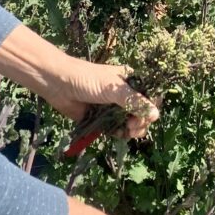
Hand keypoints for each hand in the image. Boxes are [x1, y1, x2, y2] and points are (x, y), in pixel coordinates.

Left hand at [43, 57, 158, 139]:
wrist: (58, 84)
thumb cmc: (87, 79)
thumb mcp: (114, 88)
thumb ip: (134, 101)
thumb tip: (156, 115)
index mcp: (130, 81)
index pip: (150, 96)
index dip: (151, 108)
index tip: (147, 116)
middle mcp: (124, 94)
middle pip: (142, 112)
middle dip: (142, 121)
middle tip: (134, 127)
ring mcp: (113, 107)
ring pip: (131, 122)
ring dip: (133, 130)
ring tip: (128, 132)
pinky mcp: (102, 119)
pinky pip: (116, 129)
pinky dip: (120, 133)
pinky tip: (119, 134)